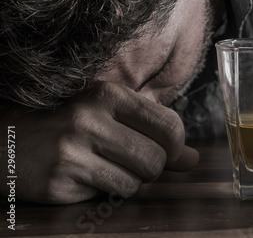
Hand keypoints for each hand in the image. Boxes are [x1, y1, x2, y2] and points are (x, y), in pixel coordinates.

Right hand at [0, 81, 198, 203]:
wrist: (7, 137)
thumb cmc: (70, 121)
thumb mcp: (112, 114)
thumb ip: (155, 134)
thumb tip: (194, 159)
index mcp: (108, 94)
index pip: (170, 126)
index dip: (176, 145)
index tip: (167, 149)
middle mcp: (89, 119)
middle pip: (157, 159)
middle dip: (153, 166)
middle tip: (132, 159)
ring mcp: (71, 152)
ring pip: (137, 182)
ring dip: (130, 180)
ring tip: (107, 165)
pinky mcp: (58, 182)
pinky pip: (109, 197)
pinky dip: (107, 191)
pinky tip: (87, 176)